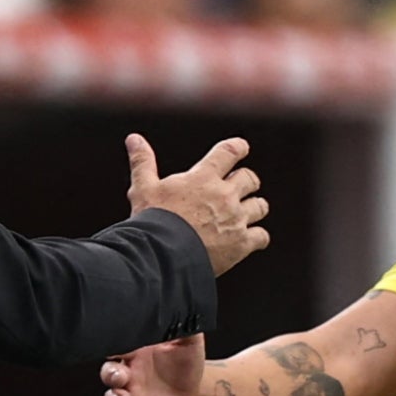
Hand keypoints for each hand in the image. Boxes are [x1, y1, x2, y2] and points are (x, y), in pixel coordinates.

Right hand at [101, 336, 204, 395]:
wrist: (196, 393)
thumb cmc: (187, 365)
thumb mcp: (188, 342)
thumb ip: (183, 326)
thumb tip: (181, 307)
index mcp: (135, 354)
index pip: (117, 347)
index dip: (113, 346)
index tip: (116, 346)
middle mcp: (128, 376)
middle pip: (108, 373)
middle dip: (110, 375)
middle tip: (120, 377)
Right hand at [124, 134, 269, 275]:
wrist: (164, 256)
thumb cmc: (153, 221)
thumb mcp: (143, 188)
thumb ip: (142, 162)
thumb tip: (134, 139)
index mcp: (204, 178)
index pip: (229, 152)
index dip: (238, 147)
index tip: (242, 147)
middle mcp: (225, 195)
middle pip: (250, 178)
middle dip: (247, 180)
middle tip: (241, 184)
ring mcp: (235, 220)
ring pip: (260, 206)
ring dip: (255, 207)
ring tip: (249, 211)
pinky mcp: (241, 244)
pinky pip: (261, 236)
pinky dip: (258, 237)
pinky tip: (252, 239)